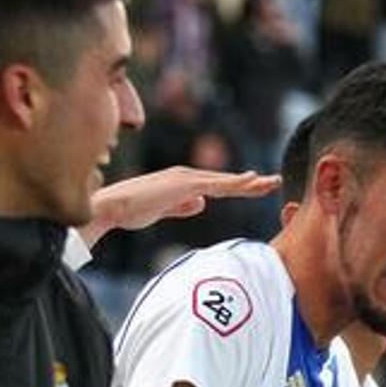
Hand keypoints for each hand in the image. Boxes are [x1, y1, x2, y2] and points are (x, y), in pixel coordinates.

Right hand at [82, 168, 280, 246]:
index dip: (239, 187)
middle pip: (226, 181)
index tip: (259, 187)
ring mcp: (186, 178)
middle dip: (252, 183)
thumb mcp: (163, 210)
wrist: (110, 207)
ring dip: (250, 183)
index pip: (218, 186)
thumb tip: (201, 204)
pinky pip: (217, 185)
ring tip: (272, 183)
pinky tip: (253, 183)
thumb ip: (181, 206)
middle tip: (275, 182)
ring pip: (226, 182)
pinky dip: (237, 184)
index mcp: (183, 183)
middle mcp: (187, 176)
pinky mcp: (185, 184)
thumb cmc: (130, 211)